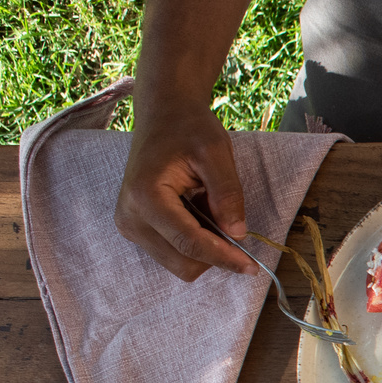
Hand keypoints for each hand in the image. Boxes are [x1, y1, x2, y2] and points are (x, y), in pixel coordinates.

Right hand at [114, 104, 256, 281]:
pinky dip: (193, 243)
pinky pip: (173, 252)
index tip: (252, 267)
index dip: (224, 258)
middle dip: (214, 254)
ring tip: (208, 209)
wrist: (163, 115)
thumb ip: (227, 194)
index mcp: (144, 197)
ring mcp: (129, 225)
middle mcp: (130, 217)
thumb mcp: (216, 153)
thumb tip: (237, 234)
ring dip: (204, 248)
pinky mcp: (135, 229)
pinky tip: (197, 214)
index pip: (189, 243)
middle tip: (231, 224)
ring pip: (178, 263)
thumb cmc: (189, 128)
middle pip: (182, 263)